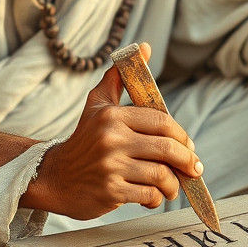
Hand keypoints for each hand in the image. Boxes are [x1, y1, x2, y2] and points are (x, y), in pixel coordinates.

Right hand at [25, 48, 202, 219]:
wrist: (54, 177)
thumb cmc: (84, 139)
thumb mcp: (98, 104)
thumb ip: (120, 77)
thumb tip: (144, 47)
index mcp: (112, 115)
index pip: (162, 121)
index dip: (181, 135)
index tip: (189, 146)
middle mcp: (111, 139)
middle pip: (167, 148)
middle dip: (187, 161)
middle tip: (193, 168)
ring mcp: (111, 166)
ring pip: (161, 175)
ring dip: (173, 184)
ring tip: (172, 186)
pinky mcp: (111, 191)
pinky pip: (149, 195)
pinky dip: (157, 198)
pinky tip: (152, 196)